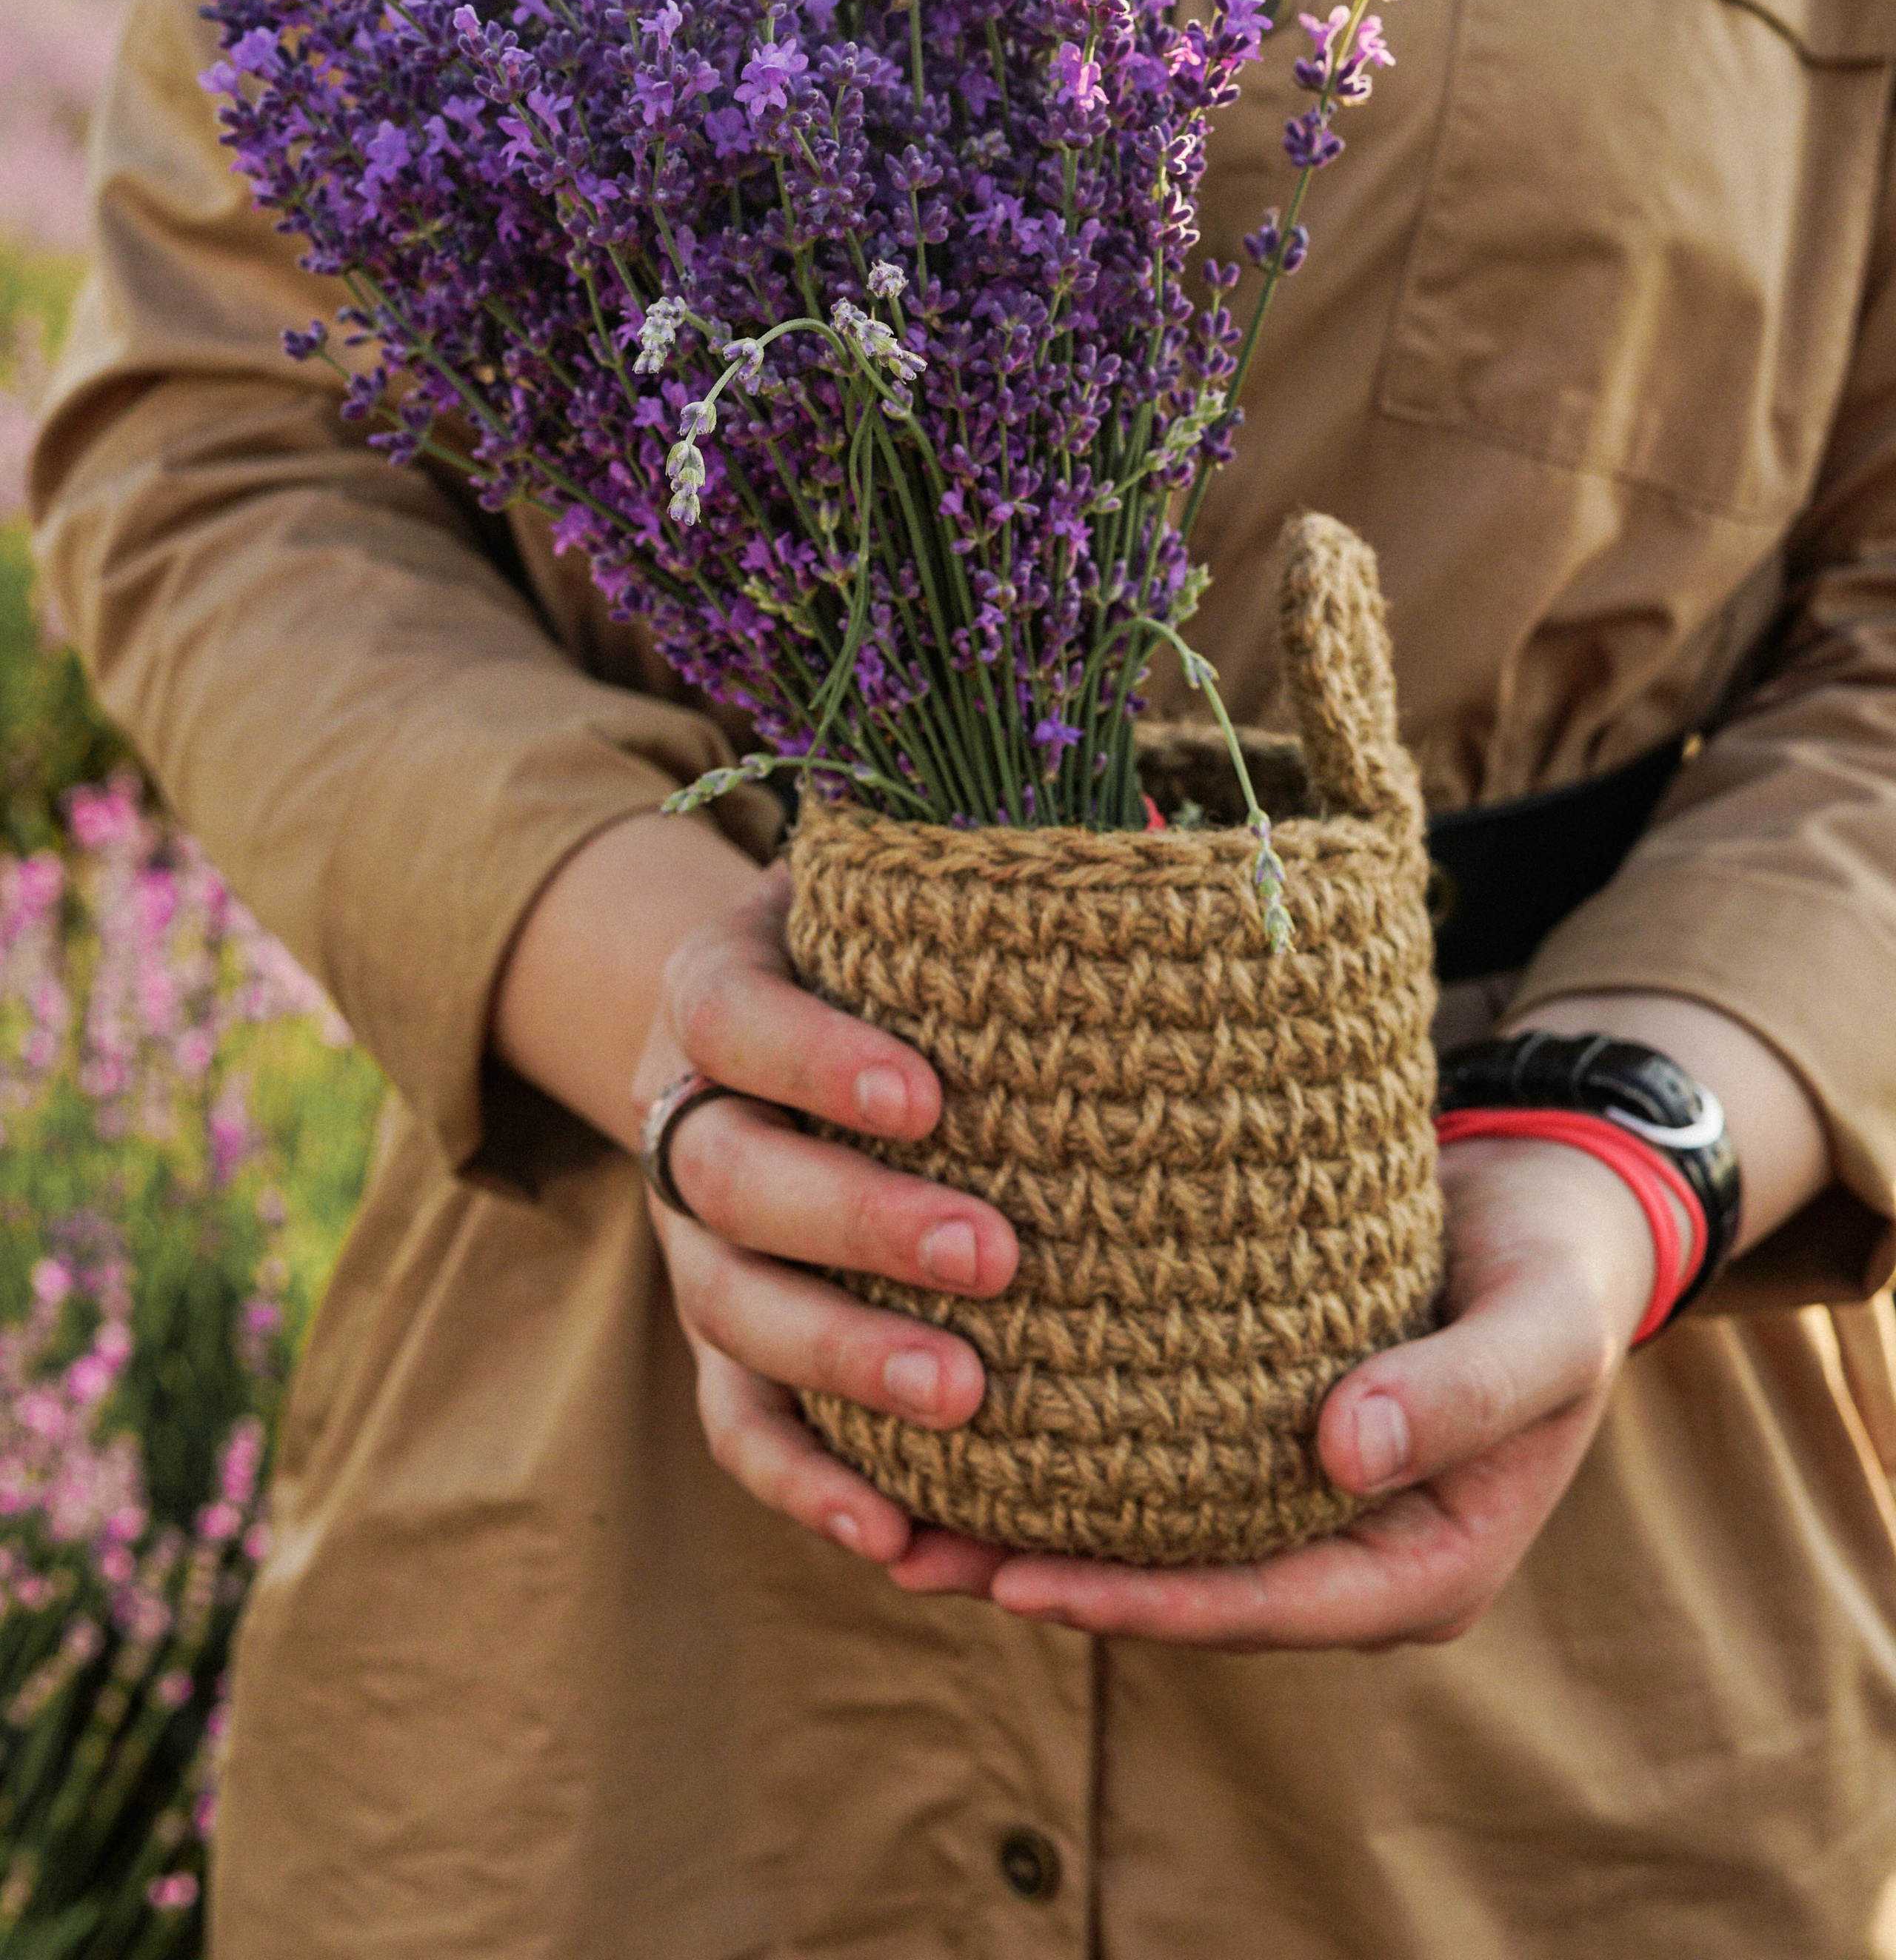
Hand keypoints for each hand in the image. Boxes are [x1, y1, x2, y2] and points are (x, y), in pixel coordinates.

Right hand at [630, 865, 1016, 1561]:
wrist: (786, 1031)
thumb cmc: (900, 954)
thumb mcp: (914, 890)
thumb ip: (995, 879)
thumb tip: (1154, 842)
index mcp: (719, 989)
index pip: (736, 1016)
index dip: (816, 1058)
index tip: (929, 1093)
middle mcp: (685, 1115)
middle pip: (732, 1177)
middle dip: (855, 1222)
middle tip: (992, 1256)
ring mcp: (694, 1240)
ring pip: (730, 1311)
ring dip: (840, 1358)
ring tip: (962, 1399)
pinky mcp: (722, 1340)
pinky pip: (739, 1422)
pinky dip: (806, 1481)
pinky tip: (893, 1535)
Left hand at [886, 1131, 1657, 1646]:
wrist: (1557, 1206)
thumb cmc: (1557, 1268)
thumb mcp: (1541, 1327)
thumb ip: (1462, 1392)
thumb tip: (1342, 1459)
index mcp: (1421, 1567)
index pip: (1259, 1607)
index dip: (1139, 1606)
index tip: (1018, 1579)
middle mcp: (1345, 1551)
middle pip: (1181, 1591)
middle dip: (1047, 1581)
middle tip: (904, 1552)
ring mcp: (1296, 1499)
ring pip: (1148, 1535)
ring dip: (1024, 1529)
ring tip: (887, 1511)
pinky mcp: (1253, 1431)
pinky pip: (1149, 1463)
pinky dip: (1059, 1454)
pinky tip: (955, 1422)